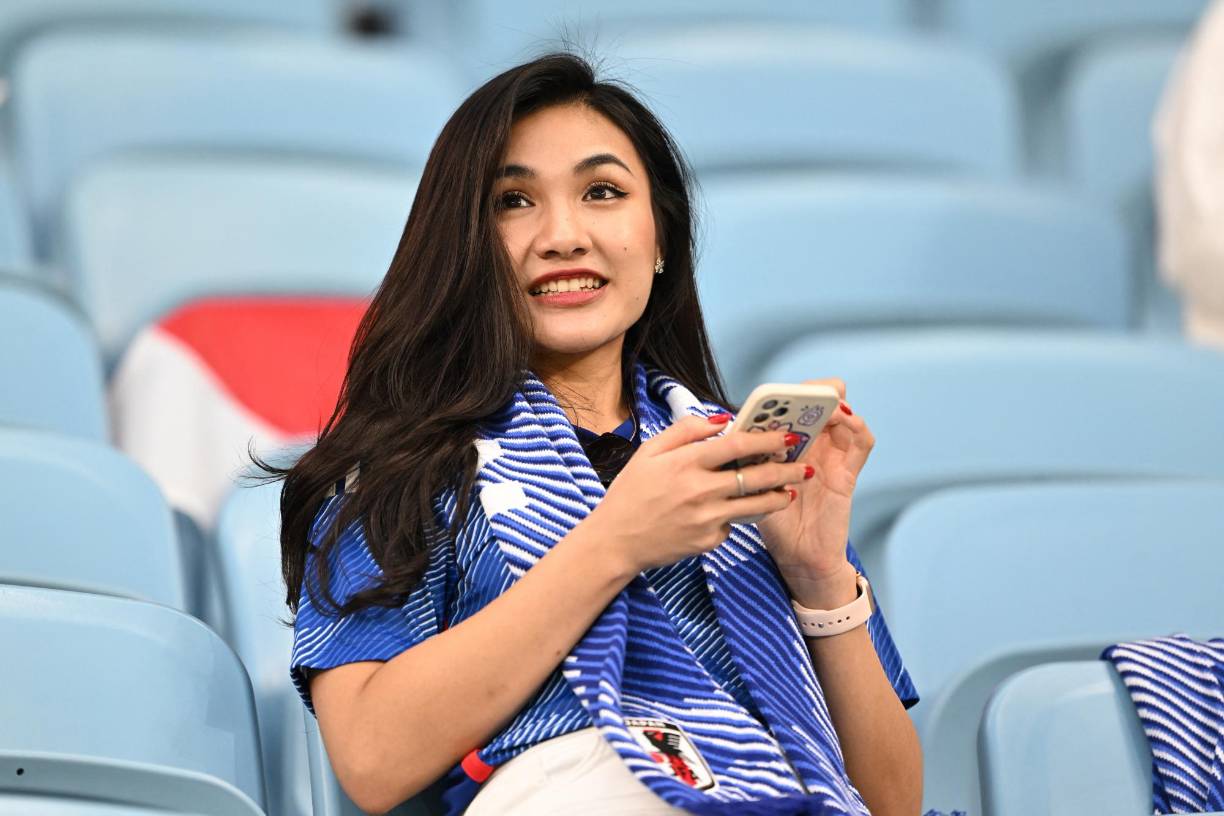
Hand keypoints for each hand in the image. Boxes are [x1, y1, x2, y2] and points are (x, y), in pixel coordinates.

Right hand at [584, 415, 808, 573]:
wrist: (615, 542)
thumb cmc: (631, 493)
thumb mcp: (649, 452)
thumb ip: (685, 431)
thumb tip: (721, 420)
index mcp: (685, 463)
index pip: (737, 445)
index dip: (766, 438)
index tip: (786, 435)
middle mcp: (699, 490)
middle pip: (756, 476)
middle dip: (786, 469)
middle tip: (804, 466)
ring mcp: (706, 518)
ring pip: (756, 505)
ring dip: (778, 496)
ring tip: (790, 490)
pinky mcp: (709, 541)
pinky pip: (732, 524)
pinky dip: (737, 516)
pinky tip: (736, 512)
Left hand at [757, 379, 874, 608]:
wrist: (797, 557)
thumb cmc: (772, 522)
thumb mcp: (752, 485)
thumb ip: (748, 458)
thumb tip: (727, 430)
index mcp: (788, 445)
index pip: (792, 407)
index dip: (785, 395)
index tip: (771, 395)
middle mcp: (813, 445)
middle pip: (820, 402)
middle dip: (810, 391)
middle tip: (800, 393)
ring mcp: (833, 457)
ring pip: (844, 414)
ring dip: (833, 403)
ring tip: (823, 402)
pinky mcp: (848, 473)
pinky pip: (862, 442)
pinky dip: (856, 425)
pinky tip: (843, 420)